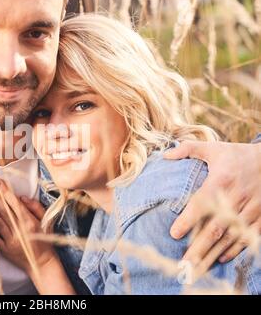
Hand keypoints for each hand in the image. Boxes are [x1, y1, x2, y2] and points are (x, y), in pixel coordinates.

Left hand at [0, 179, 56, 273]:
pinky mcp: (3, 248)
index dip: (5, 191)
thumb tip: (22, 197)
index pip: (14, 203)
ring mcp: (9, 240)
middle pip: (2, 209)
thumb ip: (35, 207)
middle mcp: (18, 230)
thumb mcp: (46, 221)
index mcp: (29, 222)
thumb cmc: (45, 239)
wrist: (41, 263)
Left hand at [164, 141, 260, 268]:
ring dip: (213, 254)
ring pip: (230, 238)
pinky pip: (247, 238)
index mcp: (221, 181)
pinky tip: (219, 258)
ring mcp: (251, 210)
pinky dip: (234, 250)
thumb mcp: (214, 148)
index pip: (201, 204)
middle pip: (214, 229)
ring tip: (196, 268)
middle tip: (183, 264)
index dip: (188, 220)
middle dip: (198, 248)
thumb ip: (189, 149)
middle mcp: (236, 199)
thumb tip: (166, 156)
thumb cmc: (238, 155)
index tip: (174, 233)